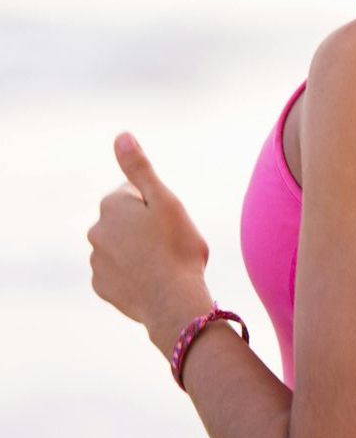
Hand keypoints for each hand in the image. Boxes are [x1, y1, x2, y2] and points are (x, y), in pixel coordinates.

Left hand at [87, 132, 211, 335]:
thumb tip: (121, 136)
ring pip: (121, 246)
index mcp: (112, 205)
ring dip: (138, 249)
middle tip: (170, 241)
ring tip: (163, 263)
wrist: (173, 302)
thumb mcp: (164, 200)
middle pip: (125, 219)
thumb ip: (139, 168)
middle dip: (144, 226)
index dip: (156, 203)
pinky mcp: (101, 286)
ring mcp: (96, 260)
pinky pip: (118, 272)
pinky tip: (152, 280)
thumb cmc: (177, 247)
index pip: (134, 192)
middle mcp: (96, 230)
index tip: (170, 220)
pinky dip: (132, 273)